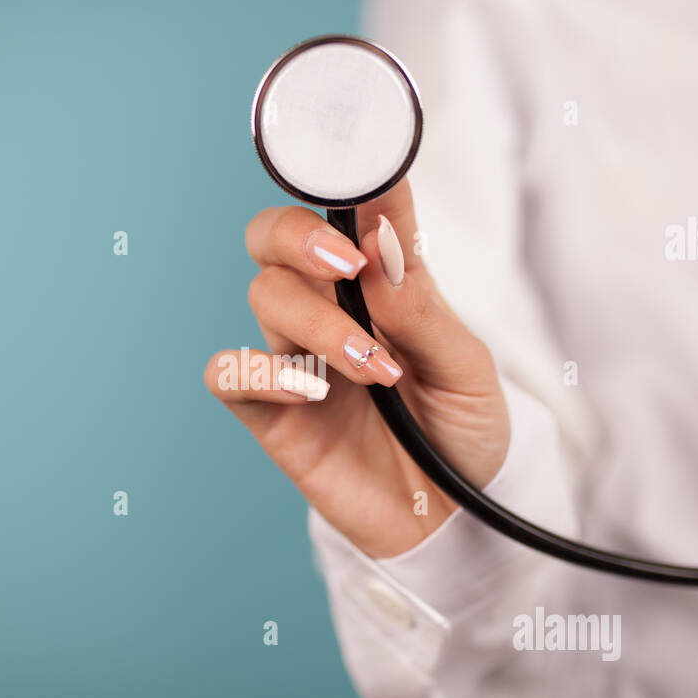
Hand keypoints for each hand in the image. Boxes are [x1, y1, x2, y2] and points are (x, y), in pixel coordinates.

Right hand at [204, 179, 509, 558]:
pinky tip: (313, 394)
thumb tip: (381, 245)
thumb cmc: (460, 435)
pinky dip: (261, 372)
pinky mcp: (271, 414)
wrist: (450, 524)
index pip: (344, 212)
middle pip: (272, 236)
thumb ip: (421, 309)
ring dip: (318, 325)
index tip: (369, 173)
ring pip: (263, 297)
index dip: (345, 182)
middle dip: (299, 236)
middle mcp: (327, 311)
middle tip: (349, 267)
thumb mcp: (467, 370)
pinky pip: (230, 373)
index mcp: (376, 285)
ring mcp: (294, 360)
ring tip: (375, 370)